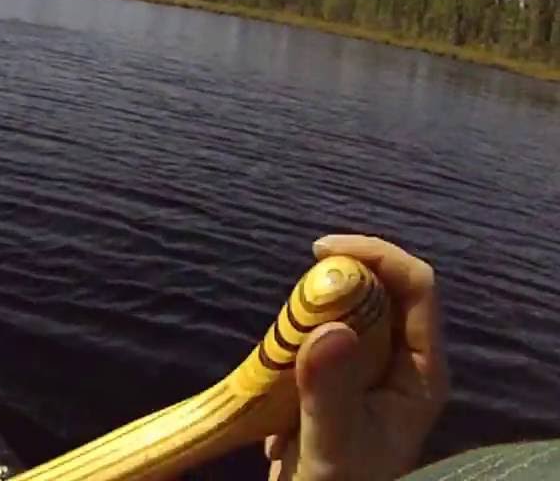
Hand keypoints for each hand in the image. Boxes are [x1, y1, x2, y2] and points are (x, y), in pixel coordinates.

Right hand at [266, 235, 449, 480]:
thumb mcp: (329, 446)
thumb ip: (329, 390)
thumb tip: (328, 327)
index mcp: (422, 375)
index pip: (418, 289)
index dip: (377, 255)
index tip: (319, 251)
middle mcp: (403, 365)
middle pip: (383, 290)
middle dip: (337, 280)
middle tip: (293, 299)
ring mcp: (371, 371)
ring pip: (349, 309)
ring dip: (310, 313)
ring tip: (279, 351)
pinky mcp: (340, 378)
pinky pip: (321, 334)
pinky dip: (294, 338)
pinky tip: (275, 379)